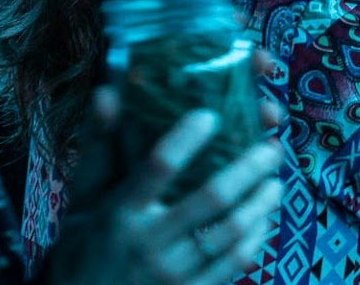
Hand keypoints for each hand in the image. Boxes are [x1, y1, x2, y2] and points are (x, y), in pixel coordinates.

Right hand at [47, 53, 285, 284]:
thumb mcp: (84, 200)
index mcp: (120, 211)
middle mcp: (147, 242)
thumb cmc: (85, 247)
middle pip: (211, 197)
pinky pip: (233, 265)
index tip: (211, 114)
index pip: (156, 166)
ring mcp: (170, 273)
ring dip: (260, 203)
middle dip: (249, 167)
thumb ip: (99, 148)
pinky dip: (255, 239)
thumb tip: (107, 92)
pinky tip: (263, 220)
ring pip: (230, 232)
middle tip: (271, 146)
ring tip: (275, 182)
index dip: (185, 138)